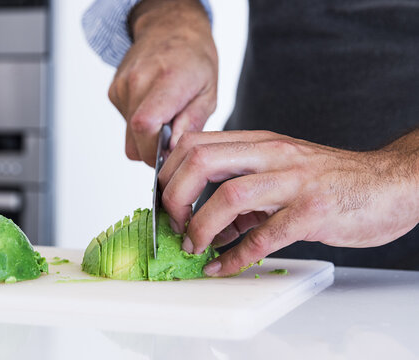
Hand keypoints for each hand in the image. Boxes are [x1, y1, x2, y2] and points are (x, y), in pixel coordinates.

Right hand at [108, 0, 217, 165]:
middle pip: (135, 140)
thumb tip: (173, 149)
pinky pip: (125, 125)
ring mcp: (122, 86)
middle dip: (154, 151)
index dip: (155, 152)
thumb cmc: (194, 59)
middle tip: (173, 140)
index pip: (145, 126)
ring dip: (147, 138)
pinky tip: (154, 108)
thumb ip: (192, 122)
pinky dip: (139, 125)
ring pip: (128, 137)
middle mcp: (138, 81)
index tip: (170, 155)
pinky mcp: (114, 92)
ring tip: (166, 118)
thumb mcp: (208, 92)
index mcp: (167, 80)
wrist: (170, 29)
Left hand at [159, 130, 418, 275]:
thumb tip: (209, 223)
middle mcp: (272, 155)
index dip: (169, 171)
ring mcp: (292, 182)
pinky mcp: (311, 212)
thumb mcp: (281, 170)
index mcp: (260, 142)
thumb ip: (243, 190)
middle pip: (201, 161)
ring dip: (200, 226)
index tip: (164, 198)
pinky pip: (263, 237)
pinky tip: (223, 267)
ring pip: (227, 197)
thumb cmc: (332, 178)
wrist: (389, 183)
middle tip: (173, 223)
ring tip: (193, 246)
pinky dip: (235, 257)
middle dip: (174, 196)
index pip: (196, 143)